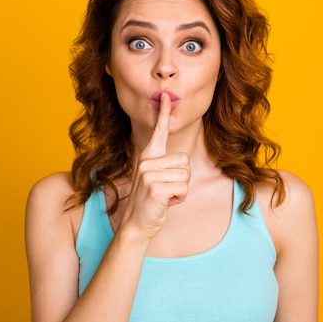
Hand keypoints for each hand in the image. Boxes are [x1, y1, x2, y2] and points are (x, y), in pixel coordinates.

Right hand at [119, 92, 190, 240]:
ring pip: (186, 175)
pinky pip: (183, 188)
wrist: (136, 225)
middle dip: (182, 178)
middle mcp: (147, 162)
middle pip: (185, 160)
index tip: (167, 96)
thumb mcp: (156, 179)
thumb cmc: (151, 202)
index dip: (164, 113)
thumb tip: (182, 160)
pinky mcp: (155, 188)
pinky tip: (166, 203)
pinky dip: (180, 199)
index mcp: (148, 156)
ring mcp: (149, 174)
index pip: (159, 131)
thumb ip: (165, 167)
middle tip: (166, 190)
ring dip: (181, 190)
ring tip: (165, 196)